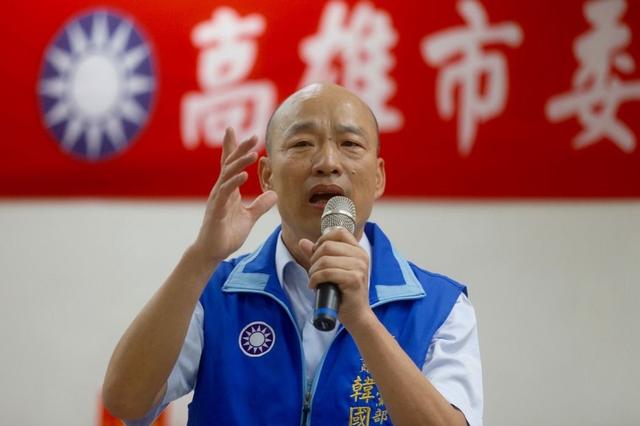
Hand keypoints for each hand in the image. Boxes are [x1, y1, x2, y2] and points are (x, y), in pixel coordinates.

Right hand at [193, 128, 276, 262]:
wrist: (213, 252)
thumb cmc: (227, 234)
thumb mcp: (249, 217)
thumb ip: (260, 205)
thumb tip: (274, 194)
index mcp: (229, 190)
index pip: (231, 165)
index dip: (235, 148)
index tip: (242, 133)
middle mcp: (222, 190)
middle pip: (230, 164)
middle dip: (240, 148)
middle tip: (253, 135)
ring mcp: (218, 199)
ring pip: (228, 175)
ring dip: (240, 162)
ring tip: (252, 152)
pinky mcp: (217, 210)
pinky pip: (225, 193)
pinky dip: (234, 182)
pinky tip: (243, 175)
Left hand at [299, 228, 372, 329]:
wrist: (356, 314)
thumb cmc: (343, 292)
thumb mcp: (330, 269)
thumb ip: (317, 254)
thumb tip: (302, 242)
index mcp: (358, 250)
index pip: (339, 232)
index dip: (323, 240)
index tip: (317, 254)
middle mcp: (361, 256)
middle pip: (328, 245)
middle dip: (314, 258)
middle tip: (313, 271)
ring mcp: (359, 267)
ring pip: (325, 259)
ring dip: (313, 271)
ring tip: (314, 280)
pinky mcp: (354, 279)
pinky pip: (327, 272)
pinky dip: (315, 279)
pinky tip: (314, 286)